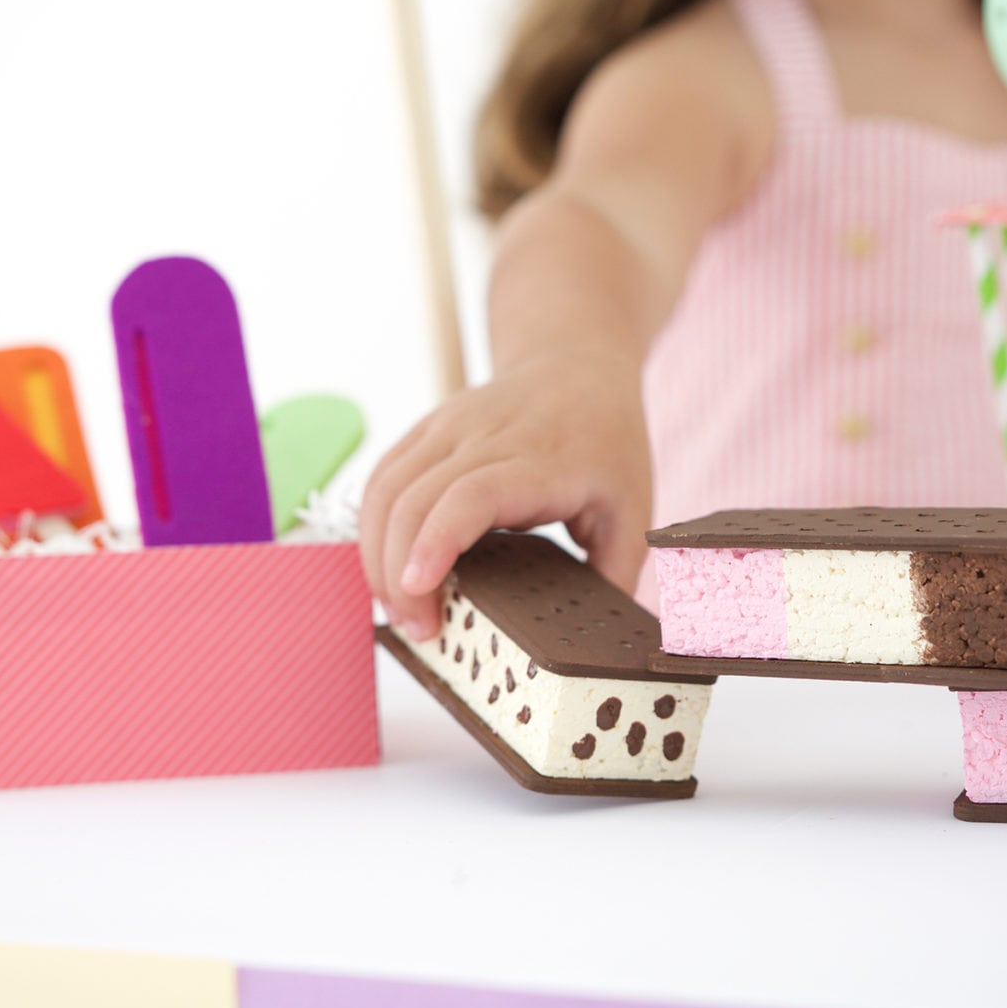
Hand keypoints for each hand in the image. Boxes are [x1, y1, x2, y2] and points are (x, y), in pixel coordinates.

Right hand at [359, 350, 651, 639]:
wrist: (576, 362)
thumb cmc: (606, 440)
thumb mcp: (632, 509)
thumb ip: (614, 577)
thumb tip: (596, 645)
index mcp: (541, 458)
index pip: (471, 495)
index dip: (437, 542)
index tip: (420, 590)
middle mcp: (485, 435)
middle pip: (415, 500)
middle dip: (399, 573)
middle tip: (417, 628)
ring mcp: (447, 427)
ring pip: (385, 489)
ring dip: (377, 555)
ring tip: (398, 608)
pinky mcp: (425, 429)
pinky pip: (381, 478)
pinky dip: (373, 529)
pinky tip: (387, 568)